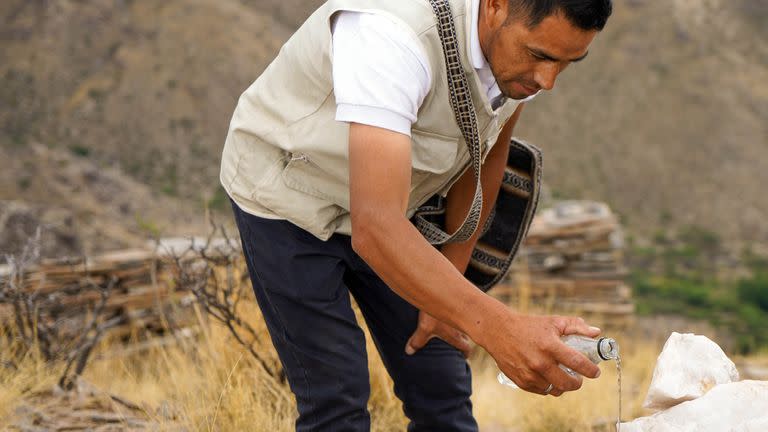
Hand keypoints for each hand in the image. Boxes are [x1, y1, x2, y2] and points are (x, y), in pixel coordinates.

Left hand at [405, 310, 472, 357]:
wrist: (443, 290)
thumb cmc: (437, 313)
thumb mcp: (425, 327)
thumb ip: (417, 341)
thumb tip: (409, 351)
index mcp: (455, 336)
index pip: (466, 348)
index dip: (465, 353)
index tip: (463, 356)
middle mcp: (462, 328)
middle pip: (467, 338)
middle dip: (463, 342)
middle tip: (458, 345)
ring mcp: (462, 316)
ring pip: (464, 325)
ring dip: (460, 328)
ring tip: (452, 330)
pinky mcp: (459, 306)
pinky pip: (461, 313)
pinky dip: (456, 315)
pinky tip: (447, 314)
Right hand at [480, 310, 601, 396]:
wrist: (498, 331)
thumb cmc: (528, 325)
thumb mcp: (553, 322)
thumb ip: (576, 326)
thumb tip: (596, 333)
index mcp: (550, 346)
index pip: (577, 363)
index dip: (591, 370)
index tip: (595, 372)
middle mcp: (540, 362)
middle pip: (568, 383)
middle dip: (577, 383)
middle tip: (578, 377)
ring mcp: (529, 374)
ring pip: (555, 390)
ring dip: (561, 385)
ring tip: (561, 376)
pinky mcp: (521, 381)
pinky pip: (541, 391)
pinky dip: (547, 386)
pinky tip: (547, 377)